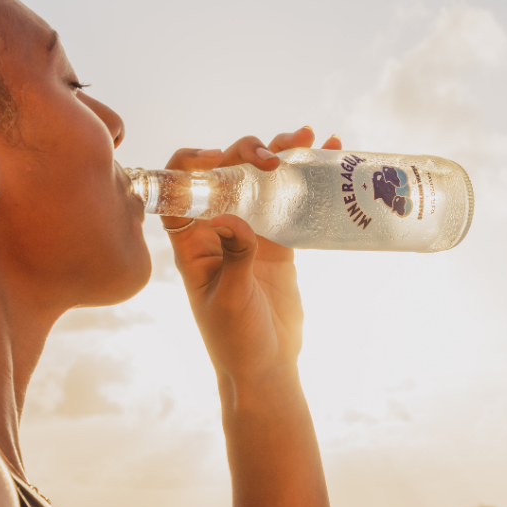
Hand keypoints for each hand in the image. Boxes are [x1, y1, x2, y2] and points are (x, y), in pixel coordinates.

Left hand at [163, 127, 341, 392]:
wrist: (266, 367)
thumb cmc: (235, 340)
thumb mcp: (231, 300)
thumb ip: (233, 257)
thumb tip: (232, 218)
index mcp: (191, 241)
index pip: (178, 187)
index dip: (191, 163)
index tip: (220, 158)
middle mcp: (217, 228)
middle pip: (225, 171)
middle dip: (247, 152)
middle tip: (275, 156)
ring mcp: (249, 231)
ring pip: (259, 179)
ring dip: (280, 153)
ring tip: (308, 138)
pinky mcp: (279, 240)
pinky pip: (289, 199)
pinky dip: (306, 176)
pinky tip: (328, 155)